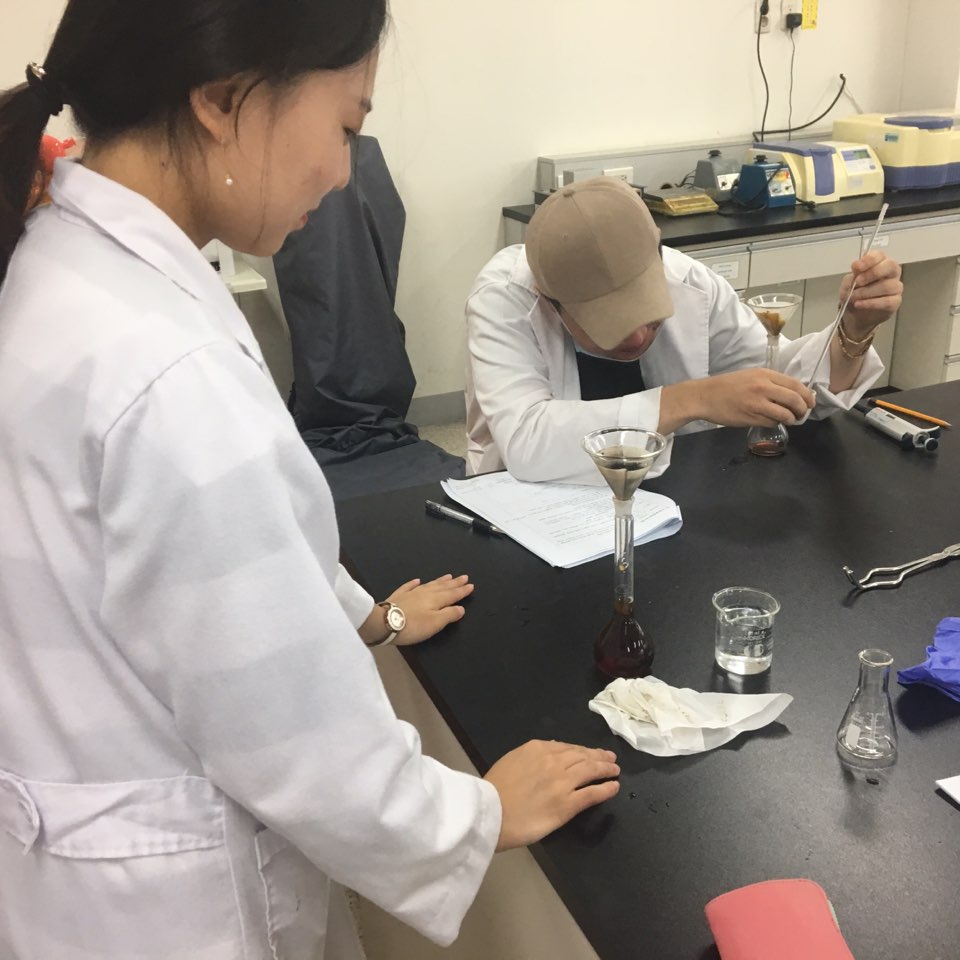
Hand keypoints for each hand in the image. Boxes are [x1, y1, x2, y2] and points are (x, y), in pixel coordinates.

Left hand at [387, 573, 473, 645]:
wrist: (385, 622)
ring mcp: (411, 593)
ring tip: (448, 576)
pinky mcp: (399, 596)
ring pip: (429, 584)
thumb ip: (449, 615)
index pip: (452, 594)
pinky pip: (409, 586)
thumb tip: (461, 608)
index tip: (471, 585)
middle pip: (442, 587)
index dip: (462, 591)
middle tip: (463, 577)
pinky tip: (417, 580)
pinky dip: (414, 583)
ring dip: (440, 581)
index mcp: (436, 600)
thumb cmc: (413, 626)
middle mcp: (425, 593)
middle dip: (454, 583)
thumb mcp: (435, 623)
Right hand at [484, 740, 619, 850]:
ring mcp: (562, 782)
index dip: (582, 750)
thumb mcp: (512, 760)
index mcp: (538, 749)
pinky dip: (606, 789)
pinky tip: (614, 787)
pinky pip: (592, 794)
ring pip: (591, 770)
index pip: (567, 747)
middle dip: (598, 756)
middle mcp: (553, 761)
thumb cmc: (495, 789)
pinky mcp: (568, 804)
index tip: (591, 752)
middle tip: (610, 758)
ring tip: (615, 770)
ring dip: (606, 769)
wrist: (490, 812)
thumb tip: (552, 749)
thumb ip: (532, 755)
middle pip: (582, 756)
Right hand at [696, 368, 814, 426]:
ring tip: (788, 419)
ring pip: (785, 414)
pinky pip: (771, 422)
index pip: (795, 385)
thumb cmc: (727, 386)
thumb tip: (792, 394)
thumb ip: (770, 383)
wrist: (704, 396)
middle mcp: (763, 387)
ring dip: (791, 419)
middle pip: (794, 400)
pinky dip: (775, 423)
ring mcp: (757, 403)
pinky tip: (770, 420)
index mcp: (765, 375)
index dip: (807, 396)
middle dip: (803, 409)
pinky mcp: (750, 417)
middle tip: (802, 414)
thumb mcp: (750, 376)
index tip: (810, 402)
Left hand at [838, 250, 902, 338]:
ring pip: (887, 286)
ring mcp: (895, 287)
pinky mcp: (895, 301)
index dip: (869, 259)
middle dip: (872, 273)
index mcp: (880, 263)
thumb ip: (853, 274)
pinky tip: (859, 304)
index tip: (856, 266)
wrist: (855, 314)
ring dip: (867, 292)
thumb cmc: (855, 293)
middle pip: (890, 266)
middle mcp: (891, 272)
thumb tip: (856, 265)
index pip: (880, 255)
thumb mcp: (849, 283)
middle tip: (857, 282)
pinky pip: (887, 301)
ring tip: (853, 297)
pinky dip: (871, 303)